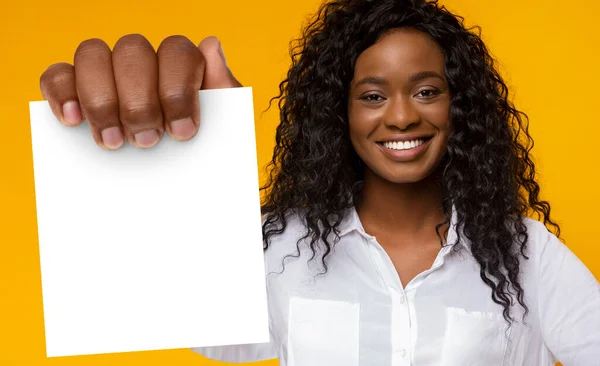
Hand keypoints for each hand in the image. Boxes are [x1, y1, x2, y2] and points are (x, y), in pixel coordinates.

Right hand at [39, 34, 241, 149]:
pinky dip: (61, 93)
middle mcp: (145, 61)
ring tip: (112, 142)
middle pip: (132, 51)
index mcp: (182, 65)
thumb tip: (210, 44)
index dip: (177, 89)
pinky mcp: (77, 91)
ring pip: (92, 55)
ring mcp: (109, 72)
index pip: (176, 51)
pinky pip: (57, 76)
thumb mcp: (224, 128)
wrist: (187, 184)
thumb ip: (223, 87)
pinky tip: (73, 121)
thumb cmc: (206, 150)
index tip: (181, 133)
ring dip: (101, 99)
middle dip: (139, 100)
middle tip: (147, 142)